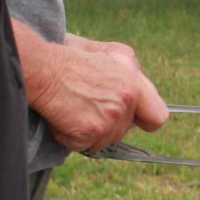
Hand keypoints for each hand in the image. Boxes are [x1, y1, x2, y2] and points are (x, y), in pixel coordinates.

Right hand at [16, 28, 170, 150]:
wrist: (42, 68)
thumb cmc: (67, 58)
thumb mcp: (107, 53)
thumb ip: (127, 73)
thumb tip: (136, 95)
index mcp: (133, 79)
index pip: (157, 116)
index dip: (142, 122)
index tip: (131, 121)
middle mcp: (128, 98)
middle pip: (122, 132)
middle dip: (102, 125)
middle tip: (81, 105)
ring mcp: (112, 117)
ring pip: (103, 142)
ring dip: (84, 132)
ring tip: (70, 108)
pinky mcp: (93, 131)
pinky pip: (82, 146)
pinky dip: (68, 137)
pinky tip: (61, 116)